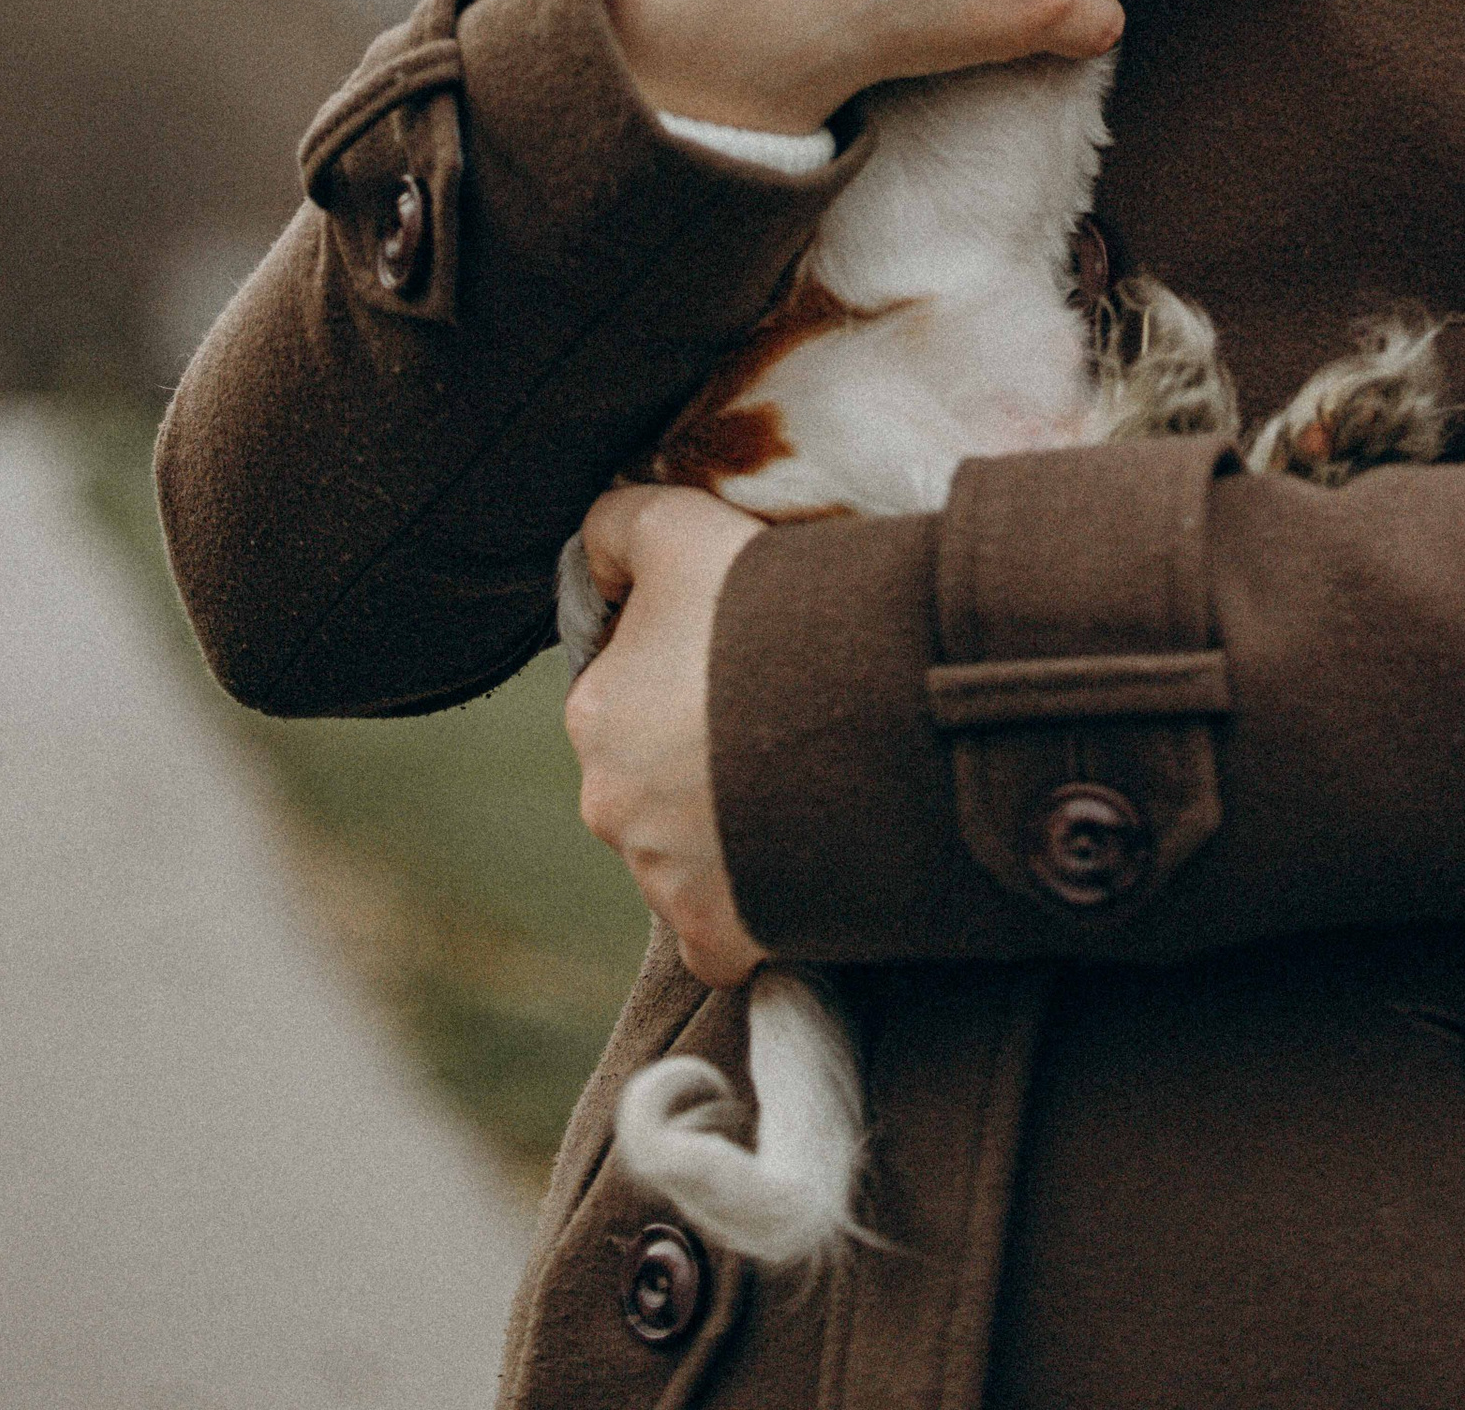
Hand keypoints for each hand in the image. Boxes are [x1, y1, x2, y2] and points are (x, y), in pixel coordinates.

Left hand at [565, 482, 765, 984]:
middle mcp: (610, 806)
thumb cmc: (772, 607)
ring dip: (732, 834)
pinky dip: (755, 914)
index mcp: (594, 713)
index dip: (689, 677)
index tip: (752, 665)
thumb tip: (593, 557)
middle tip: (787, 726)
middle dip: (703, 763)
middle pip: (654, 783)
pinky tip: (802, 867)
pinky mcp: (719, 938)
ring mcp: (662, 880)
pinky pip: (724, 936)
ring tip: (810, 786)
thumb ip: (616, 526)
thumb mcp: (682, 526)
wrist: (871, 706)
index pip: (628, 698)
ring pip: (686, 858)